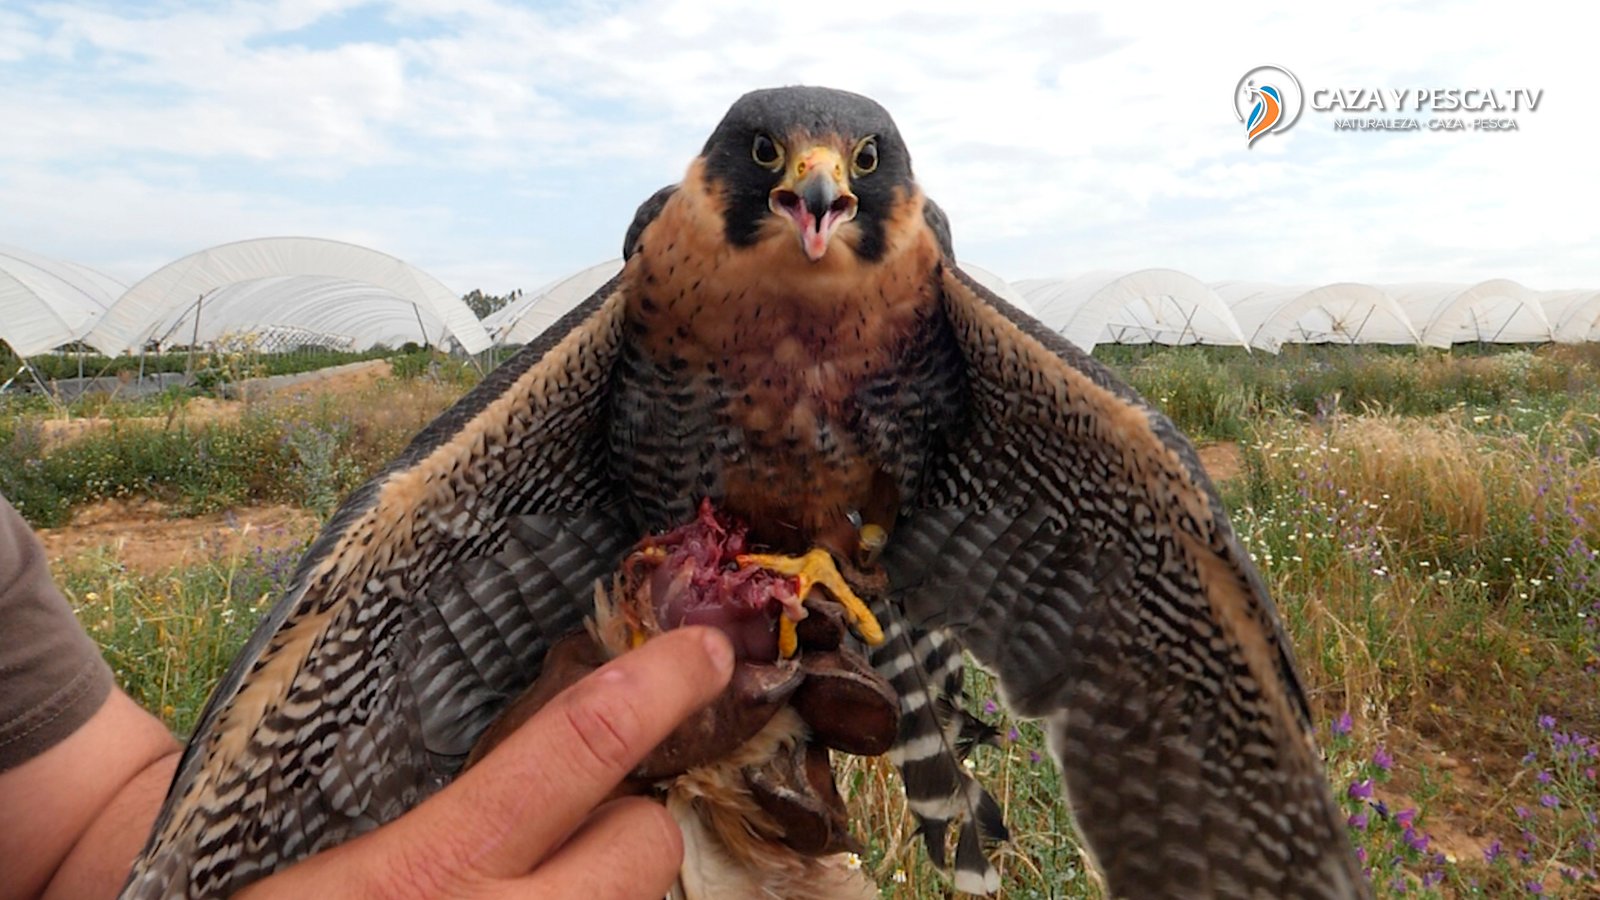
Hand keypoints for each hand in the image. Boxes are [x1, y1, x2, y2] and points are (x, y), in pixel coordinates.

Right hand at [236, 626, 735, 899]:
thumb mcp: (326, 834)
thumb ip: (438, 781)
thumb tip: (547, 721)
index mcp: (430, 870)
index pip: (582, 747)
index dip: (661, 687)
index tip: (708, 652)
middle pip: (646, 845)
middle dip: (627, 819)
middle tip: (568, 816)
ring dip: (595, 885)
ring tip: (521, 882)